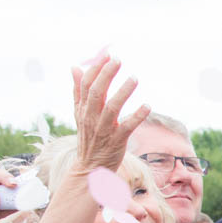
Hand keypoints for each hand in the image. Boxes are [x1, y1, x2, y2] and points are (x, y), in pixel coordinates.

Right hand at [70, 57, 150, 173]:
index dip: (96, 69)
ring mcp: (103, 130)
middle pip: (97, 93)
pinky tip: (147, 106)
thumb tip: (74, 67)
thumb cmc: (88, 137)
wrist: (90, 167)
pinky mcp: (116, 141)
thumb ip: (78, 90)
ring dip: (123, 92)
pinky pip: (127, 128)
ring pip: (111, 108)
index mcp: (82, 109)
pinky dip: (137, 117)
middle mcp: (91, 118)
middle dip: (107, 75)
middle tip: (118, 60)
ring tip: (134, 78)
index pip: (86, 85)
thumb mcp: (79, 113)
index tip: (107, 55)